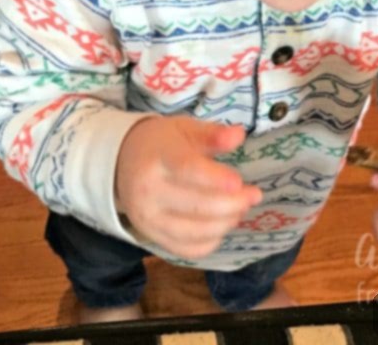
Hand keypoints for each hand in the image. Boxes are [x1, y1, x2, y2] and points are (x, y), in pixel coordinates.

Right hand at [115, 116, 261, 259]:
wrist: (123, 161)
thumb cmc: (162, 143)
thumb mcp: (185, 128)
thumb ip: (212, 134)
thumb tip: (239, 135)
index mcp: (158, 157)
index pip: (187, 170)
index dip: (215, 179)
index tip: (240, 183)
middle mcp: (149, 191)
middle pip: (197, 206)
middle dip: (233, 204)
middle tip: (254, 195)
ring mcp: (148, 218)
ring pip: (196, 232)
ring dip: (226, 223)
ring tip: (241, 208)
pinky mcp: (152, 237)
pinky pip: (188, 249)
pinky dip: (211, 241)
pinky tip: (222, 224)